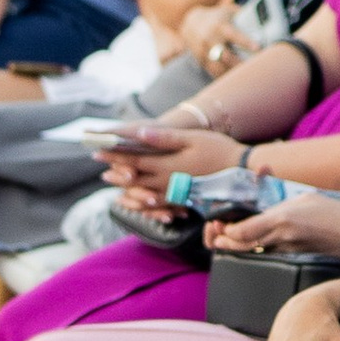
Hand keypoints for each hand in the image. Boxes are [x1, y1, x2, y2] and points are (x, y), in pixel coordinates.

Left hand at [100, 120, 229, 193]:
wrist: (241, 171)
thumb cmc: (218, 149)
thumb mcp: (191, 138)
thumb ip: (164, 138)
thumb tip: (139, 135)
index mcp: (167, 165)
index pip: (134, 161)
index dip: (115, 156)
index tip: (98, 152)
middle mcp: (168, 182)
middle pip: (136, 179)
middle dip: (118, 174)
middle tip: (102, 173)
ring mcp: (176, 193)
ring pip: (146, 194)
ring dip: (130, 190)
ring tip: (117, 188)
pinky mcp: (185, 199)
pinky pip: (161, 205)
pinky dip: (148, 205)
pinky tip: (144, 203)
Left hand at [209, 193, 339, 258]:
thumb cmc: (334, 212)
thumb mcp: (303, 197)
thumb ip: (279, 202)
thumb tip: (263, 205)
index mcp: (281, 219)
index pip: (241, 232)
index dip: (225, 231)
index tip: (219, 224)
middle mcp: (281, 236)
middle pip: (242, 245)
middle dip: (224, 242)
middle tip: (216, 236)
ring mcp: (288, 248)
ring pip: (254, 249)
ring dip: (238, 244)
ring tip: (228, 237)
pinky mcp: (295, 254)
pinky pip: (269, 250)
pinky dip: (257, 245)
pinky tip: (253, 238)